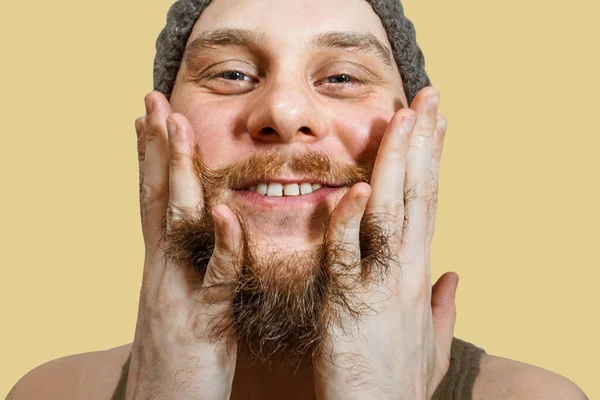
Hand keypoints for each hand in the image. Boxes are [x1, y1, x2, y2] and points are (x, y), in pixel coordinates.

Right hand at [125, 91, 241, 399]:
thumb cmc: (187, 353)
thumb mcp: (189, 299)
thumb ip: (198, 263)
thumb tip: (212, 230)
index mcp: (166, 265)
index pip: (154, 200)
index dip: (150, 157)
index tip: (150, 115)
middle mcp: (163, 271)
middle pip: (156, 199)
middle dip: (155, 148)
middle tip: (154, 100)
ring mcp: (178, 294)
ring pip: (176, 226)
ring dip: (177, 176)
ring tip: (177, 131)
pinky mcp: (202, 323)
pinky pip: (216, 279)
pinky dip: (223, 245)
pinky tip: (228, 214)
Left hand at [312, 87, 456, 399]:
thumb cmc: (396, 382)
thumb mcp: (430, 343)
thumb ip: (444, 307)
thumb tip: (454, 276)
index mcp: (418, 274)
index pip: (429, 206)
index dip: (433, 164)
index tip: (437, 126)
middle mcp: (407, 272)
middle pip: (418, 196)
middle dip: (423, 145)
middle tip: (428, 97)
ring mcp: (382, 285)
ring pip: (391, 213)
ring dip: (396, 164)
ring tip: (402, 119)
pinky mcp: (350, 304)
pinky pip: (349, 256)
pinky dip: (351, 221)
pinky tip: (356, 187)